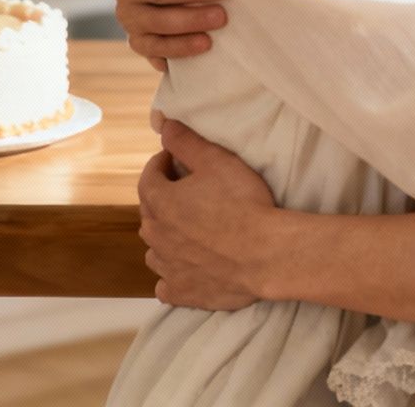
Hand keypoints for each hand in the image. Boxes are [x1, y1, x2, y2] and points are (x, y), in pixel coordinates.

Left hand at [138, 118, 279, 308]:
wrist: (266, 254)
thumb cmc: (243, 204)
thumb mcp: (217, 161)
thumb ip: (187, 142)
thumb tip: (162, 124)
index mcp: (160, 201)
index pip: (149, 176)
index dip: (161, 164)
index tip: (174, 159)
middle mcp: (156, 235)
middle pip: (149, 212)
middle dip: (163, 198)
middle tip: (187, 190)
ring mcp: (167, 267)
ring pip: (154, 248)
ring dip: (165, 236)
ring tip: (186, 229)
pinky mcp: (183, 291)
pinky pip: (165, 285)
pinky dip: (171, 275)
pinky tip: (185, 268)